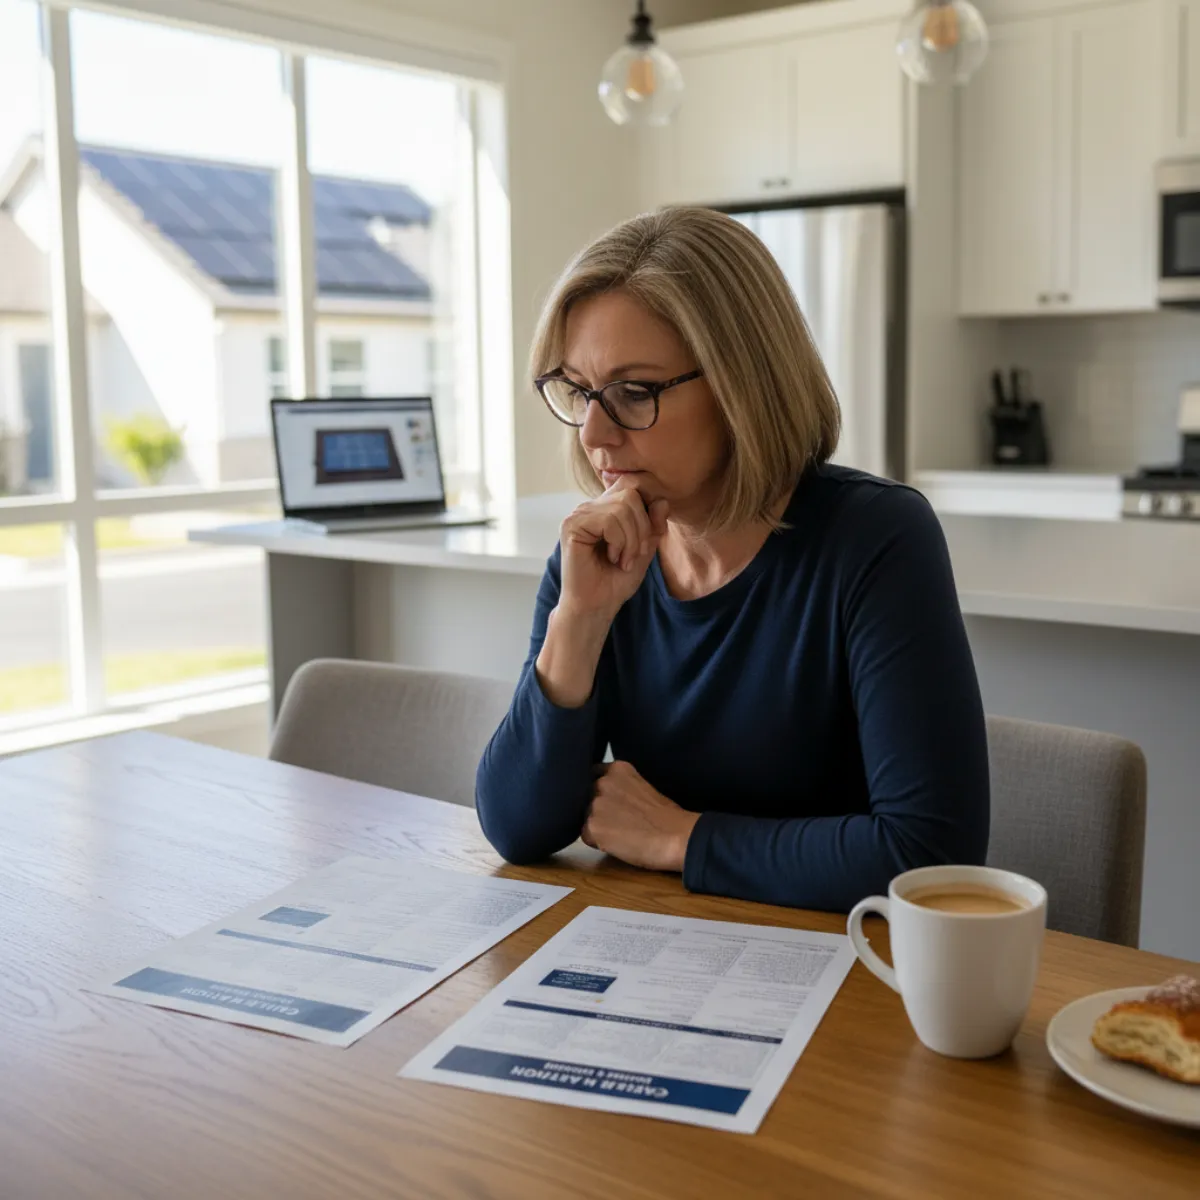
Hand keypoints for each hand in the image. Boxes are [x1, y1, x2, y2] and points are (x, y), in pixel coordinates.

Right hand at [559, 478, 669, 622]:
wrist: (596, 606)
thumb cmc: (616, 581)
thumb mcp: (644, 550)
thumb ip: (654, 526)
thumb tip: (662, 501)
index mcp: (605, 509)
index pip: (632, 487)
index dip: (647, 509)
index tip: (647, 540)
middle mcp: (590, 507)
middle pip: (630, 494)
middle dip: (642, 527)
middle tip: (637, 555)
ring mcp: (579, 514)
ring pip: (621, 507)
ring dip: (631, 539)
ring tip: (624, 560)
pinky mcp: (572, 525)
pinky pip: (609, 520)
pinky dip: (619, 542)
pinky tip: (612, 558)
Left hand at [582, 761, 699, 872]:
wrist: (677, 835)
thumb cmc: (669, 816)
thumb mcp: (642, 786)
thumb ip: (621, 787)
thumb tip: (610, 799)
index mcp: (617, 769)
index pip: (592, 775)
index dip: (598, 790)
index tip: (609, 801)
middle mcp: (602, 782)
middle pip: (586, 797)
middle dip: (596, 808)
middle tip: (618, 821)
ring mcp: (595, 804)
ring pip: (585, 816)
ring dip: (597, 825)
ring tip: (620, 834)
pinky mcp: (592, 827)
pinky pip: (586, 836)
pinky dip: (597, 841)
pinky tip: (616, 844)